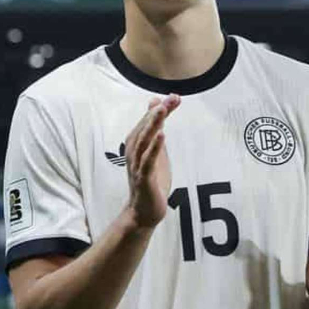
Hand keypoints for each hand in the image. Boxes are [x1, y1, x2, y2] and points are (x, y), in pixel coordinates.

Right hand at [124, 94, 180, 227]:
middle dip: (157, 113)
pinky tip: (162, 135)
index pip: (148, 122)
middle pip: (144, 128)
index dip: (160, 109)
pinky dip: (154, 147)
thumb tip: (158, 105)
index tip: (175, 97)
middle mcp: (133, 152)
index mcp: (136, 145)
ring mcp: (137, 165)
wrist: (144, 211)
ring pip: (143, 141)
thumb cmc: (150, 179)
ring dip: (153, 125)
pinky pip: (148, 161)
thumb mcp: (156, 150)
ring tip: (163, 110)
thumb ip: (156, 129)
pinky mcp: (144, 178)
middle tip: (171, 99)